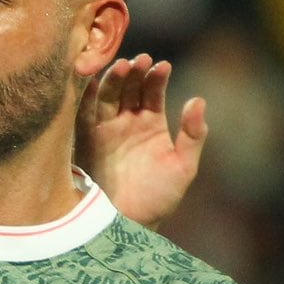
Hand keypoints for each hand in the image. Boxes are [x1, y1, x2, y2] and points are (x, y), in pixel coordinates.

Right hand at [75, 53, 206, 229]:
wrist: (131, 223)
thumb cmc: (159, 198)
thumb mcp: (184, 167)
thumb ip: (193, 135)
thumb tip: (199, 100)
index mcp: (151, 123)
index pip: (153, 90)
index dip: (157, 77)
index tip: (162, 66)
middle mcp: (127, 120)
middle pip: (129, 87)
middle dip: (135, 72)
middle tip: (141, 60)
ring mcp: (106, 128)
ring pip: (107, 94)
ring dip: (114, 79)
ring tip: (123, 66)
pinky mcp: (86, 139)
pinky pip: (84, 113)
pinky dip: (86, 96)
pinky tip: (92, 81)